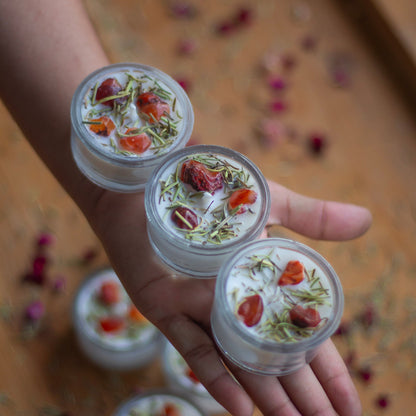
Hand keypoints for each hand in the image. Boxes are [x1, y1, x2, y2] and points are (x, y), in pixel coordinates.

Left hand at [89, 179, 370, 415]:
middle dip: (302, 393)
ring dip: (265, 394)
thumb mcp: (271, 205)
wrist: (154, 179)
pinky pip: (192, 344)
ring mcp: (198, 308)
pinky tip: (241, 407)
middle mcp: (232, 302)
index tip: (349, 406)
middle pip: (273, 356)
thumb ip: (314, 219)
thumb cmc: (214, 193)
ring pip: (237, 359)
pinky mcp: (165, 305)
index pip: (300, 335)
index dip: (326, 370)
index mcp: (260, 283)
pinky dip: (215, 373)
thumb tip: (367, 221)